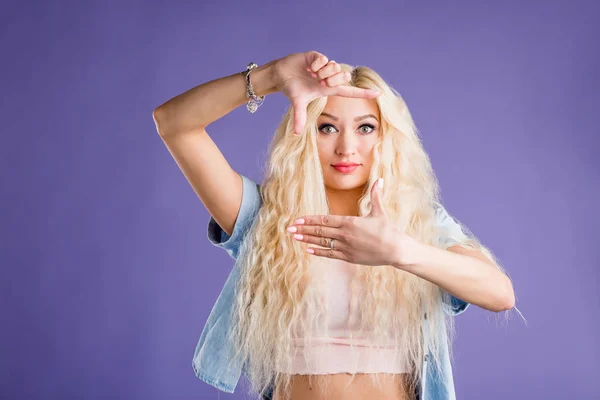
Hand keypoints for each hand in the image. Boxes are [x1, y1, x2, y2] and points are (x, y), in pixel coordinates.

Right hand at [272, 51, 380, 135]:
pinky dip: (316, 64)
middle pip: (344, 77)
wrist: (281, 75)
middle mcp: (329, 76)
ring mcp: (325, 66)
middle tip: (319, 82)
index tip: (379, 94)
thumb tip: (295, 134)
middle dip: (333, 80)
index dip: (364, 93)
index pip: (349, 92)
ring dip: (322, 72)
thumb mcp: (297, 103)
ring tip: (312, 74)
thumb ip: (299, 117)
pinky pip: (324, 59)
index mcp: (328, 88)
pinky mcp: (317, 56)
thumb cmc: (292, 89)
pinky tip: (309, 66)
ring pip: (334, 67)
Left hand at [285, 178, 414, 266]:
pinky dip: (319, 252)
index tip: (297, 219)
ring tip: (295, 238)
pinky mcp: (349, 258)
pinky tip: (308, 250)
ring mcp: (346, 247)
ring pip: (322, 242)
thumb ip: (376, 195)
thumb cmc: (388, 230)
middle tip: (289, 229)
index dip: (310, 220)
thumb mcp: (380, 211)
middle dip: (303, 229)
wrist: (396, 250)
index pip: (325, 220)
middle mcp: (345, 234)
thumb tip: (380, 179)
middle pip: (320, 231)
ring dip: (307, 239)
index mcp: (350, 222)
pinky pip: (330, 254)